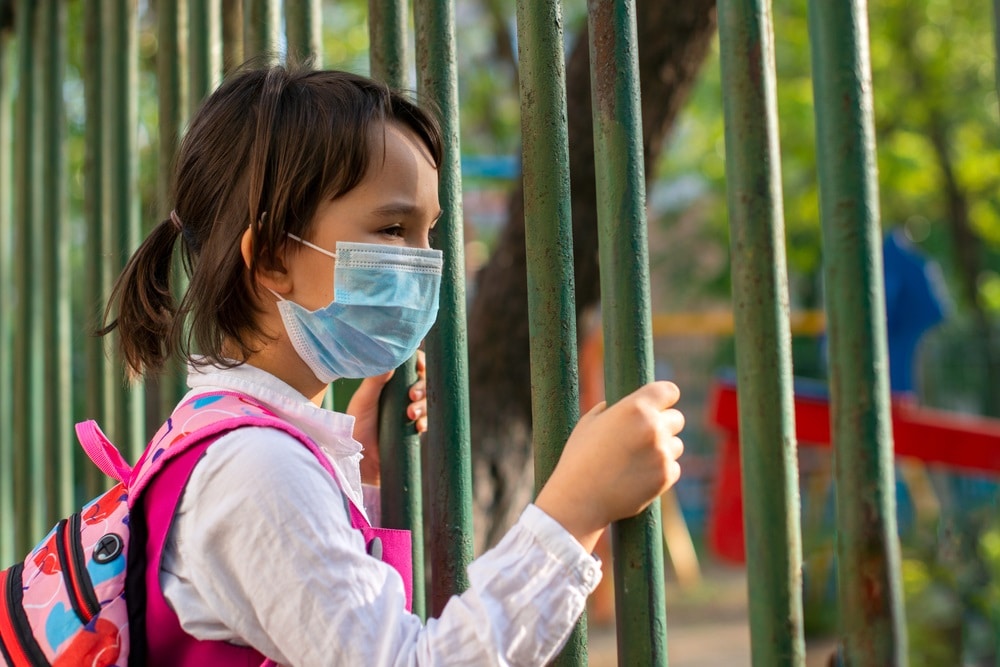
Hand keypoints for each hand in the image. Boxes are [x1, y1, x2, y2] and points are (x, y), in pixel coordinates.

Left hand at [349, 351, 427, 484]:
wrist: (358, 460)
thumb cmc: (357, 426)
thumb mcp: (364, 400)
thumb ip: (376, 381)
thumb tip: (392, 359)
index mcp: (391, 384)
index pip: (412, 367)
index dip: (420, 363)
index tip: (420, 366)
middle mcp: (403, 396)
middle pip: (425, 383)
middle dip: (422, 388)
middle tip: (412, 395)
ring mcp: (410, 413)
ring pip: (429, 403)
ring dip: (423, 406)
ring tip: (411, 415)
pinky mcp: (415, 430)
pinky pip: (428, 422)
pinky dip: (425, 423)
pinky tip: (418, 427)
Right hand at [534, 381, 684, 552]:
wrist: (579, 498)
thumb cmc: (578, 458)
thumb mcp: (588, 423)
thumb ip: (609, 410)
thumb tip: (618, 404)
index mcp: (635, 408)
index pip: (669, 391)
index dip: (665, 397)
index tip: (661, 404)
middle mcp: (653, 427)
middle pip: (677, 418)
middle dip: (664, 425)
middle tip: (643, 437)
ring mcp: (662, 453)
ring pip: (676, 445)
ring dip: (663, 449)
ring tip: (636, 460)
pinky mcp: (665, 477)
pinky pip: (673, 468)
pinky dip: (660, 471)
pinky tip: (638, 476)